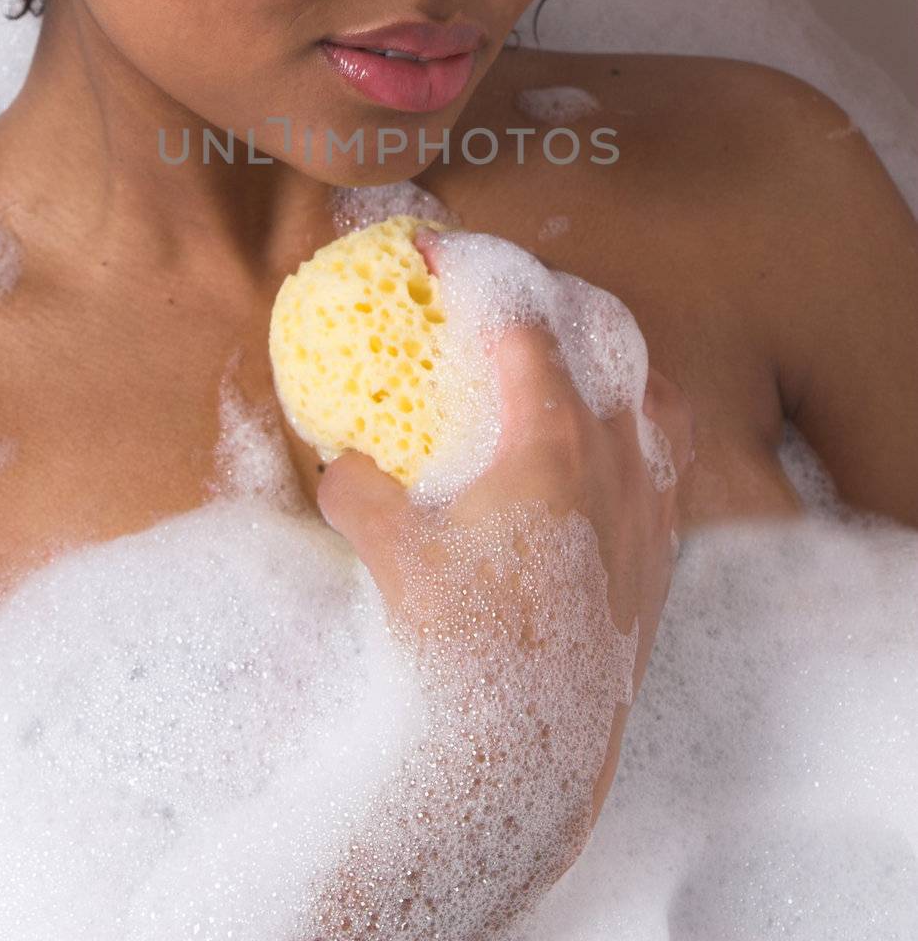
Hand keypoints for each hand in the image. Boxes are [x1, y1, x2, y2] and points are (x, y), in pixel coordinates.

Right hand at [315, 229, 695, 836]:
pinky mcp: (663, 561)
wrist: (529, 754)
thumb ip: (360, 490)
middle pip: (607, 339)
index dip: (477, 276)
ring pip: (656, 400)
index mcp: (555, 441)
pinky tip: (601, 459)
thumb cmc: (458, 649)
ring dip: (612, 364)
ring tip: (574, 365)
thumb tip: (341, 458)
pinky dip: (637, 435)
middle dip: (555, 300)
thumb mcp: (388, 554)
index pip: (523, 324)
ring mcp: (652, 510)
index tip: (437, 253)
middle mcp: (620, 461)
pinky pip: (667, 467)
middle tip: (506, 296)